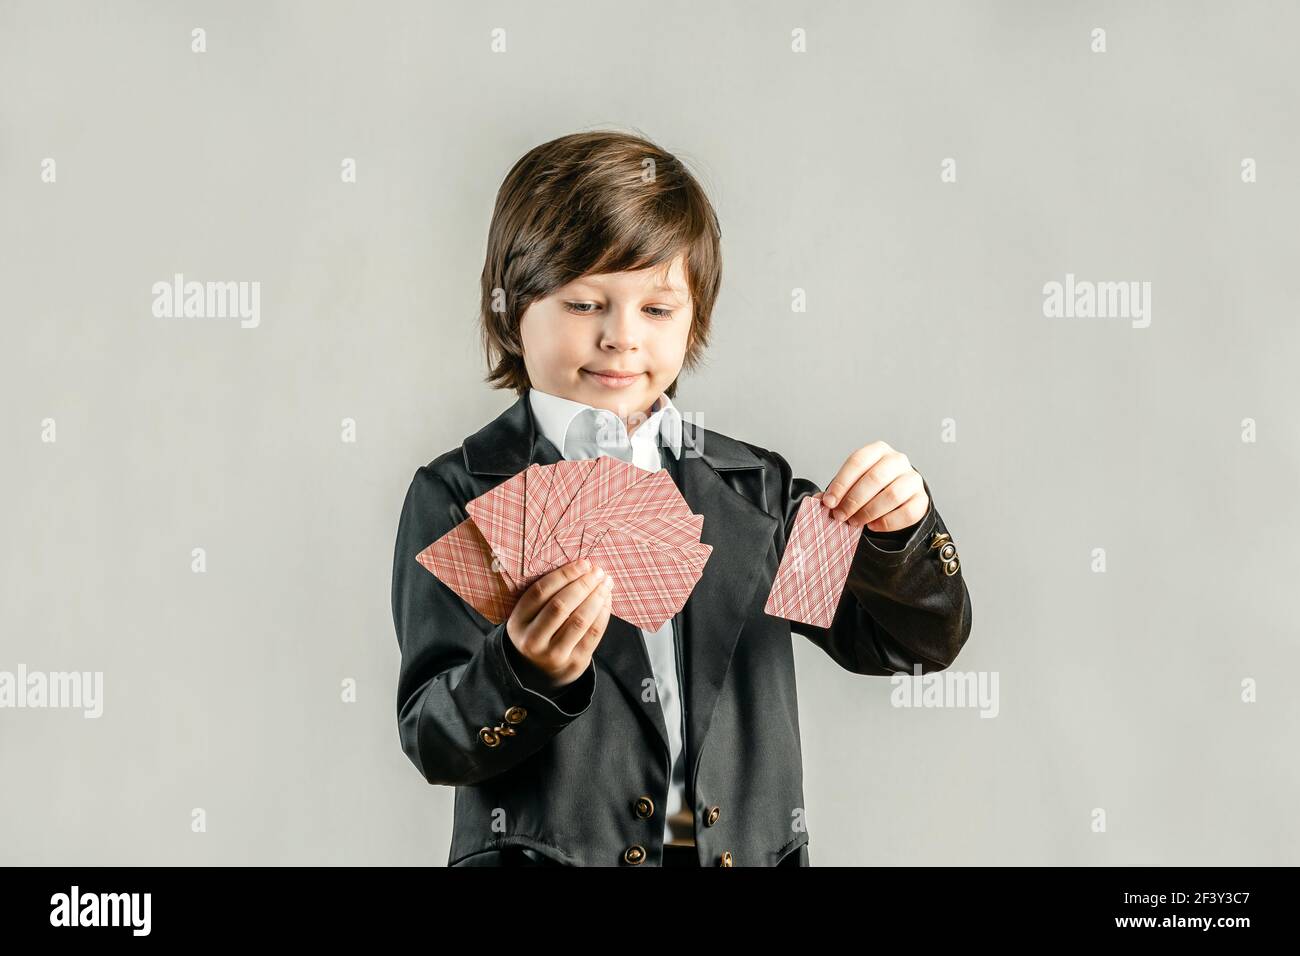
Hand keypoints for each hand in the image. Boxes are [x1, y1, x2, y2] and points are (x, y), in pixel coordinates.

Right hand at [506, 558, 613, 692]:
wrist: (541, 672)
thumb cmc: (539, 632)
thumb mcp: (530, 617)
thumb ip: (546, 596)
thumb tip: (581, 567)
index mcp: (517, 623)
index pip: (540, 592)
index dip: (564, 575)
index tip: (582, 563)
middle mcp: (533, 640)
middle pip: (560, 605)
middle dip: (583, 584)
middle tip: (597, 572)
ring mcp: (554, 654)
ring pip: (579, 620)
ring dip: (596, 597)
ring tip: (605, 583)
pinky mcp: (575, 663)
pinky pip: (593, 633)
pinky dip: (603, 613)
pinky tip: (606, 600)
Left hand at [819, 441, 928, 532]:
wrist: (899, 493)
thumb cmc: (871, 486)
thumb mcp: (853, 483)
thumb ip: (837, 491)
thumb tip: (820, 501)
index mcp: (878, 450)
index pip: (858, 462)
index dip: (841, 483)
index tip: (829, 502)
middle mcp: (898, 460)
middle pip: (875, 478)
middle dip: (853, 500)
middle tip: (840, 516)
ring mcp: (913, 479)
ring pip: (892, 495)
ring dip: (869, 512)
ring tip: (855, 522)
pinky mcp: (921, 499)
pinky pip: (907, 513)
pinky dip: (887, 522)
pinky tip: (872, 526)